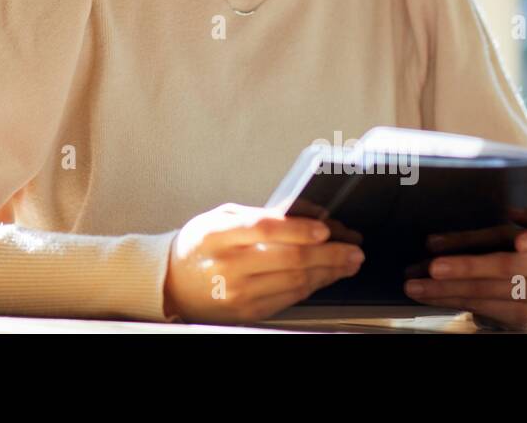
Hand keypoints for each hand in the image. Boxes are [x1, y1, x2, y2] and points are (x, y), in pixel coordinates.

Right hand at [162, 202, 363, 323]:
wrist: (173, 283)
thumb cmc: (200, 244)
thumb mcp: (220, 218)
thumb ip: (257, 215)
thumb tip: (303, 215)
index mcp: (217, 234)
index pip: (264, 229)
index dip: (298, 228)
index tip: (325, 228)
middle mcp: (227, 265)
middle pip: (288, 259)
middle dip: (328, 253)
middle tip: (353, 248)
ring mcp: (238, 293)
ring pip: (294, 281)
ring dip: (328, 272)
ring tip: (349, 262)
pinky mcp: (248, 312)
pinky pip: (289, 298)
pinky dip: (313, 286)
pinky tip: (326, 276)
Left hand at [403, 221, 526, 328]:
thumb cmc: (514, 247)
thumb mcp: (504, 232)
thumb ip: (476, 235)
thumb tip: (433, 243)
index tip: (520, 242)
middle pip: (506, 266)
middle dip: (466, 267)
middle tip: (433, 267)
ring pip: (487, 291)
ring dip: (446, 289)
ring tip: (416, 285)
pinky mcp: (522, 314)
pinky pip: (482, 307)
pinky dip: (451, 300)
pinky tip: (430, 295)